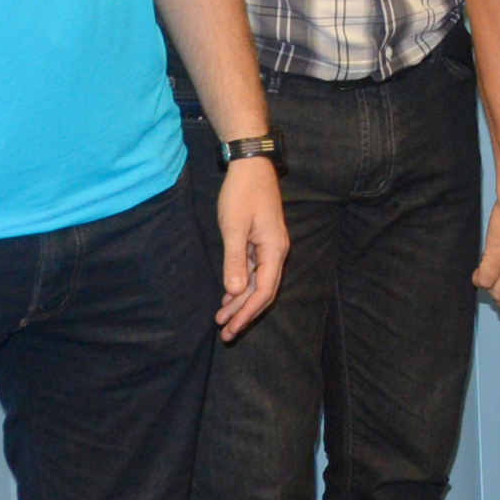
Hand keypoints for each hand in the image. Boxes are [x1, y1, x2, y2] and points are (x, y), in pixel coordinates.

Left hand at [214, 158, 287, 340]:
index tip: (231, 328)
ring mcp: (269, 247)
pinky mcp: (261, 241)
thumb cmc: (243, 193)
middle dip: (245, 314)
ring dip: (241, 302)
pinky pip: (254, 271)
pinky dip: (241, 286)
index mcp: (274, 249)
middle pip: (264, 291)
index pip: (264, 290)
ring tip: (223, 320)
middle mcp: (276, 252)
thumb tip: (235, 291)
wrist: (250, 166)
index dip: (247, 312)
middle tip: (225, 333)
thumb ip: (235, 260)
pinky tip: (229, 297)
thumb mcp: (234, 227)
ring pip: (258, 283)